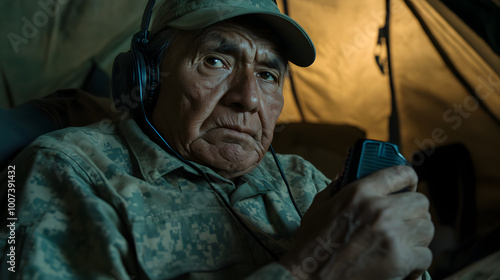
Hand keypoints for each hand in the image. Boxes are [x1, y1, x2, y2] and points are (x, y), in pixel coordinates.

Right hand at [280, 165, 433, 279]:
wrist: (310, 277)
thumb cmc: (312, 243)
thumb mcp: (320, 206)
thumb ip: (338, 187)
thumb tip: (349, 172)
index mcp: (360, 192)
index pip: (401, 174)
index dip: (409, 180)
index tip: (409, 188)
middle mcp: (380, 209)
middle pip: (421, 202)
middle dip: (414, 212)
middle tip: (404, 221)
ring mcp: (392, 235)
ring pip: (427, 228)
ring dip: (417, 236)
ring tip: (404, 243)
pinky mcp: (400, 260)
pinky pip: (426, 255)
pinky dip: (417, 262)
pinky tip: (403, 265)